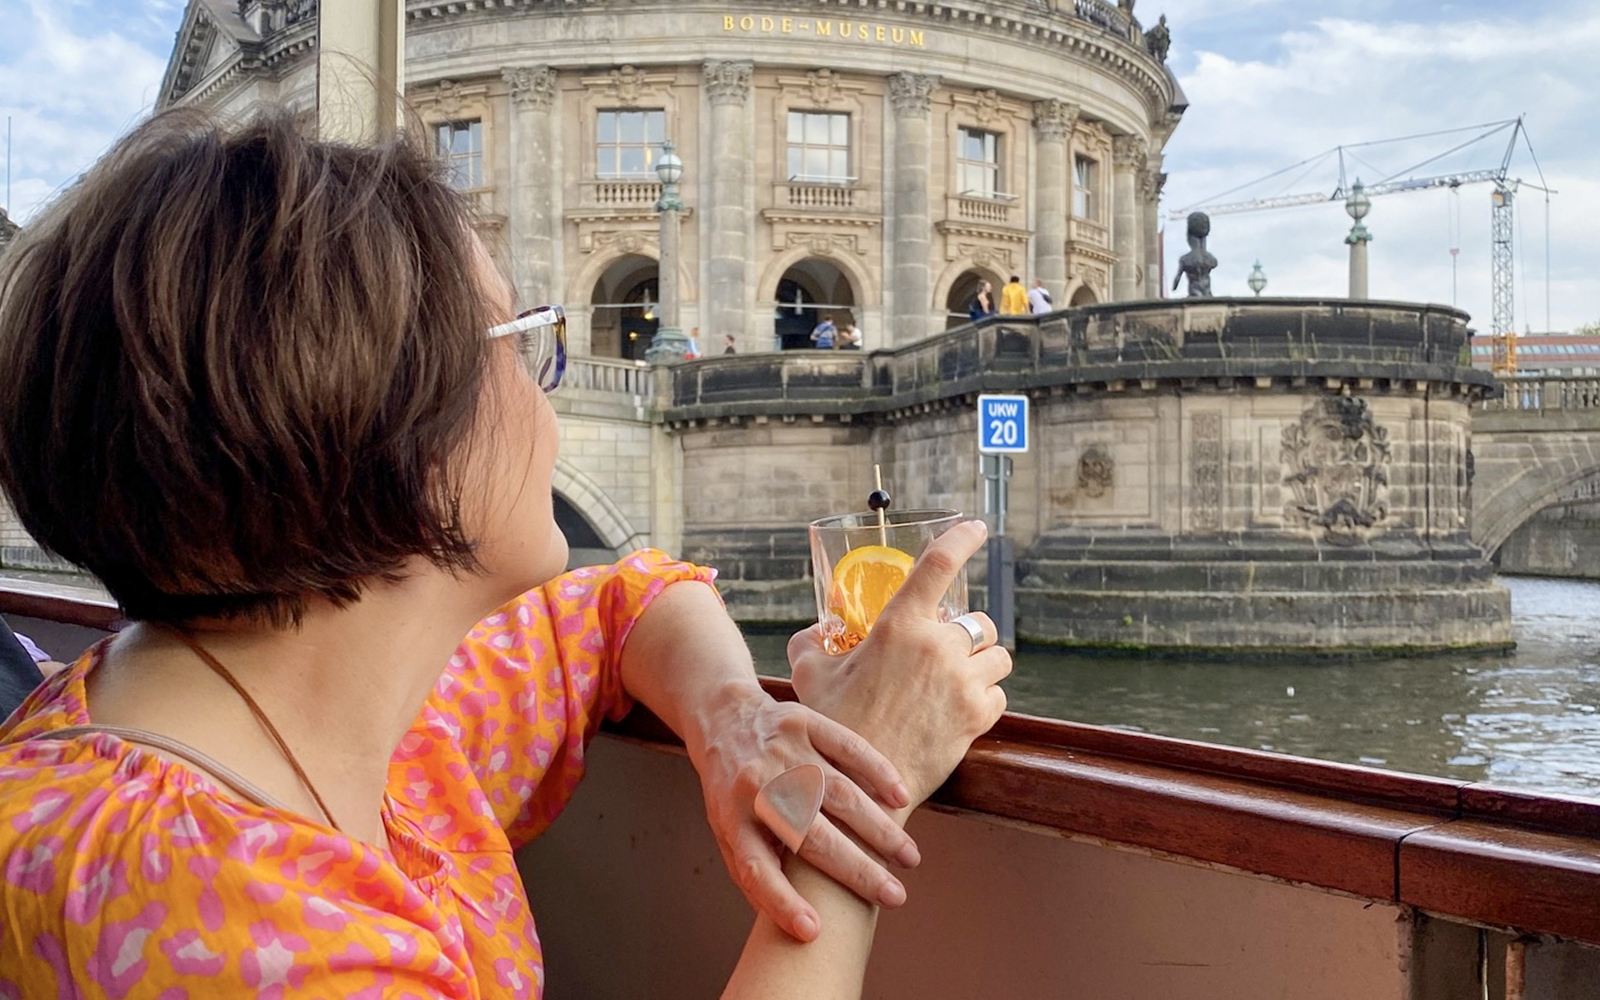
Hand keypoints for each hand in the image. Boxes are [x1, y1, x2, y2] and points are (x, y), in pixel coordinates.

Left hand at [688, 690, 920, 941]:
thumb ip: (756, 871)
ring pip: (839, 794)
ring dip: (879, 828)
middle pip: (811, 835)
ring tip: (909, 858)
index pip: (755, 869)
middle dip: (857, 870)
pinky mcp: (803, 722)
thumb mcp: (728, 830)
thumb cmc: (732, 789)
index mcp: (734, 821)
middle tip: (895, 897)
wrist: (722, 717)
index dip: (781, 902)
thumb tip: (795, 924)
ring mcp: (782, 753)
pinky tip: (902, 798)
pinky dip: (878, 772)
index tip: (814, 931)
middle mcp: (757, 787)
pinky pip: (848, 747)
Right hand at [789, 520, 1010, 805]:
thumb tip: (816, 630)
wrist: (858, 788)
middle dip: (970, 632)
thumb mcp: (809, 675)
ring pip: (998, 657)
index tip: (977, 528)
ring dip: (983, 664)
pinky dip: (985, 698)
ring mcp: (962, 682)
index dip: (962, 539)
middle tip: (949, 648)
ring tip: (959, 679)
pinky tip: (962, 709)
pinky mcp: (976, 717)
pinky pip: (999, 695)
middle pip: (980, 621)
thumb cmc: (831, 727)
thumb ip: (810, 643)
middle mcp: (938, 648)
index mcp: (899, 626)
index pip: (939, 565)